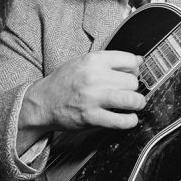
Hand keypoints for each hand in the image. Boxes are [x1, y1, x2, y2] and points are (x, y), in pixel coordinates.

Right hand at [17, 51, 145, 153]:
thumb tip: (138, 60)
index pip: (130, 60)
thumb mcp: (85, 62)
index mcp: (93, 60)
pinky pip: (121, 121)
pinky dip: (130, 121)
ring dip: (137, 103)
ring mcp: (93, 98)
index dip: (135, 68)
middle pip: (132, 81)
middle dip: (134, 88)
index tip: (132, 74)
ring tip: (134, 104)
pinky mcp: (92, 118)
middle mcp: (94, 77)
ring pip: (132, 99)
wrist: (42, 102)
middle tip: (129, 91)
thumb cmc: (64, 81)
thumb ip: (111, 60)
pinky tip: (127, 118)